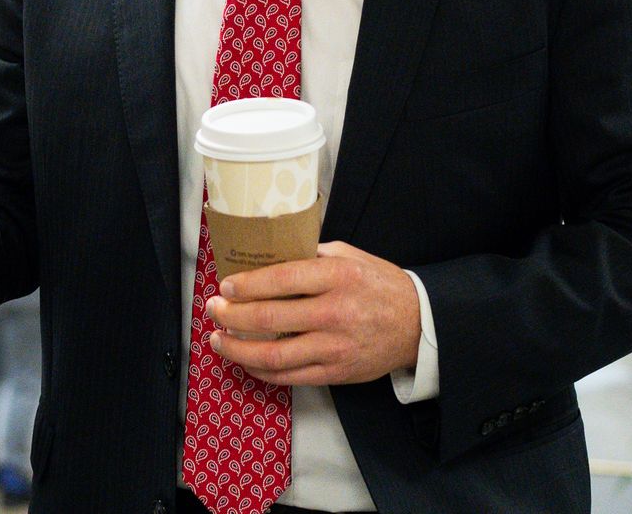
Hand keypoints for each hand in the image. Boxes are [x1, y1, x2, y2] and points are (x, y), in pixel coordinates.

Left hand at [208, 240, 420, 386]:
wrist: (417, 324)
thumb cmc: (380, 285)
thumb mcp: (351, 256)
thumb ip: (313, 255)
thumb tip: (271, 255)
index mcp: (337, 276)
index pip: (281, 280)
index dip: (246, 285)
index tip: (226, 286)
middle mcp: (334, 312)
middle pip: (269, 318)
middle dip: (232, 315)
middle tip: (214, 310)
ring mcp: (334, 346)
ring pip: (274, 354)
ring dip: (238, 349)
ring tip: (219, 340)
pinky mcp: (335, 371)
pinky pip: (289, 376)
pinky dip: (262, 371)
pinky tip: (247, 361)